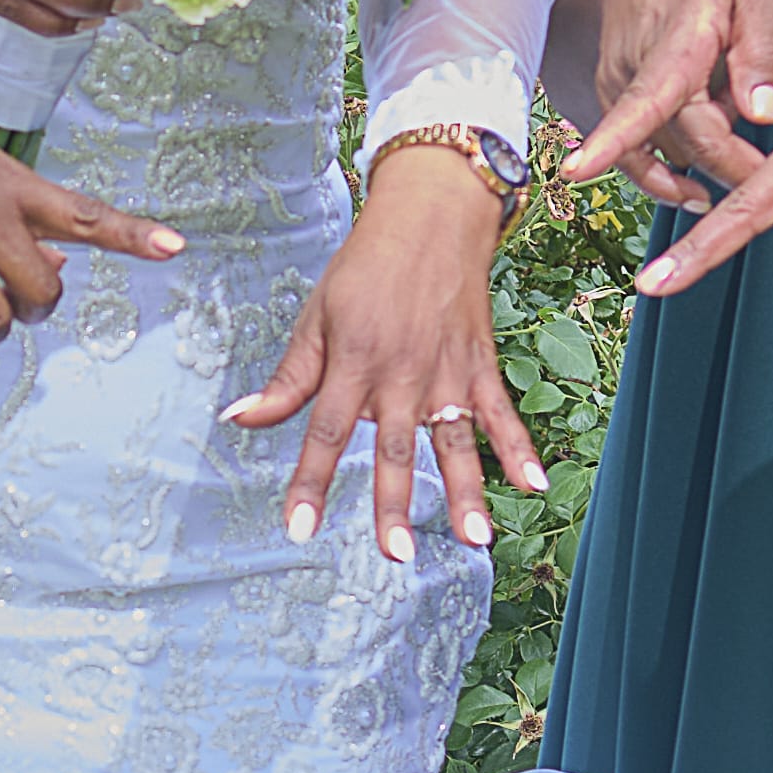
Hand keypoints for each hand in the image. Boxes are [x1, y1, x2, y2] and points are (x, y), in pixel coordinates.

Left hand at [223, 144, 546, 560]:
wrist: (428, 217)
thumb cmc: (363, 269)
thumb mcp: (316, 317)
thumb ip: (288, 378)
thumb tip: (237, 419)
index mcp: (353, 362)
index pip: (323, 433)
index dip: (309, 482)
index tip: (299, 529)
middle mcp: (400, 373)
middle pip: (393, 447)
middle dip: (393, 501)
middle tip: (393, 554)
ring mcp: (445, 372)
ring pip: (454, 441)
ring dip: (465, 491)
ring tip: (473, 540)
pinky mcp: (477, 365)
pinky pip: (501, 413)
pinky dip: (519, 447)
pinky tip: (534, 485)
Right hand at [554, 0, 772, 209]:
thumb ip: (760, 51)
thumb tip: (762, 116)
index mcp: (678, 40)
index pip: (668, 111)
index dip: (708, 158)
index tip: (750, 187)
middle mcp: (635, 67)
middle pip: (684, 142)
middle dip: (731, 169)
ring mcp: (617, 82)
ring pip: (664, 147)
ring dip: (703, 159)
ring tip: (737, 130)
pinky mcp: (611, 92)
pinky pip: (635, 148)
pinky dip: (661, 172)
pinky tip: (688, 186)